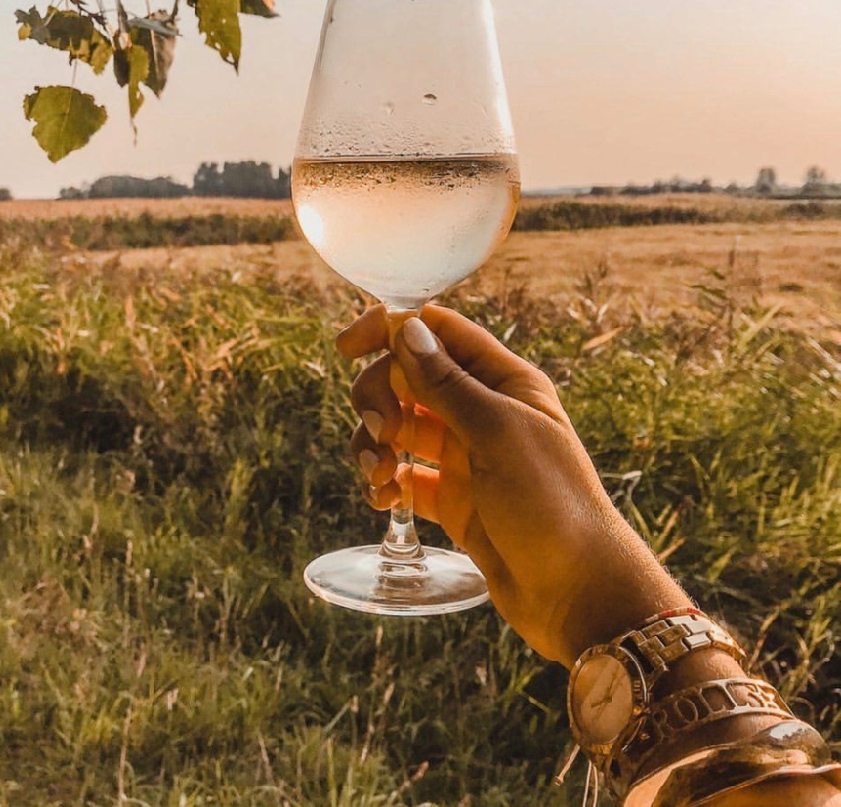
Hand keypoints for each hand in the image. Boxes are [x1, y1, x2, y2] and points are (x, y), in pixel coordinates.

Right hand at [338, 304, 688, 665]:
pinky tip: (383, 500)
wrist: (576, 594)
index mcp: (503, 380)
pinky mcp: (450, 498)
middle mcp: (481, 410)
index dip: (389, 329)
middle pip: (406, 377)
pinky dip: (384, 480)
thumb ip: (446, 382)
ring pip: (397, 426)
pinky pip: (402, 474)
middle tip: (381, 430)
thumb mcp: (497, 433)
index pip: (437, 331)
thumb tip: (404, 327)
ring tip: (380, 475)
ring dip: (374, 443)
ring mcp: (464, 455)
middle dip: (378, 397)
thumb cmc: (552, 504)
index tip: (345, 348)